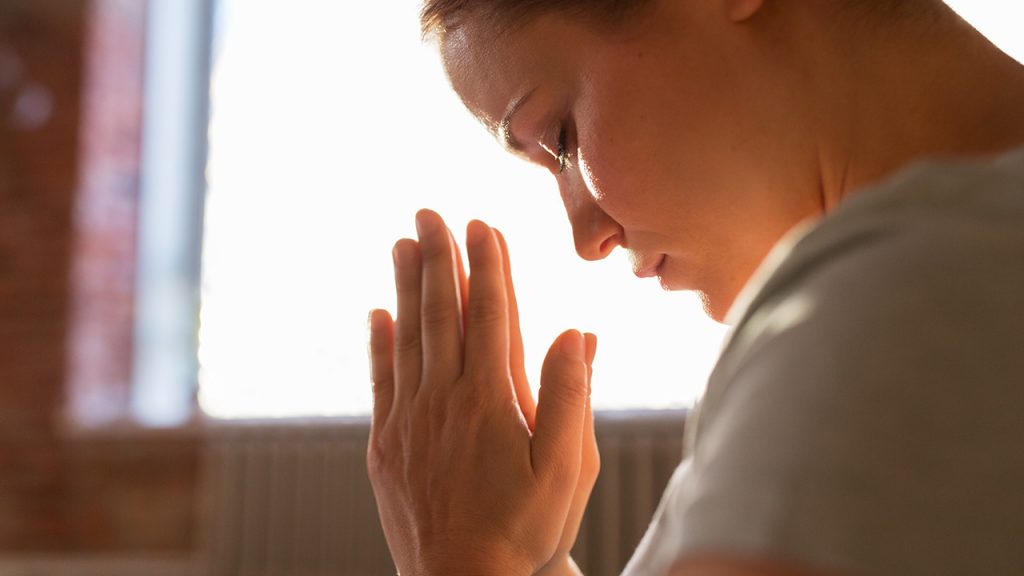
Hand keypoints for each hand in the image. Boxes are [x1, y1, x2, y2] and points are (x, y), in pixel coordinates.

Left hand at [367, 210, 597, 574]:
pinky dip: (379, 342)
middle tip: (430, 213)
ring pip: (408, 336)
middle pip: (442, 313)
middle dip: (438, 258)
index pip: (491, 314)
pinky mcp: (386, 444)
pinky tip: (377, 313)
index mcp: (492, 399)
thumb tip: (577, 332)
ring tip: (402, 243)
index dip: (487, 266)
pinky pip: (380, 378)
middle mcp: (445, 398)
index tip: (481, 224)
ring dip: (405, 286)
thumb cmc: (524, 529)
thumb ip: (571, 397)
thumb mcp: (567, 469)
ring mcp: (410, 419)